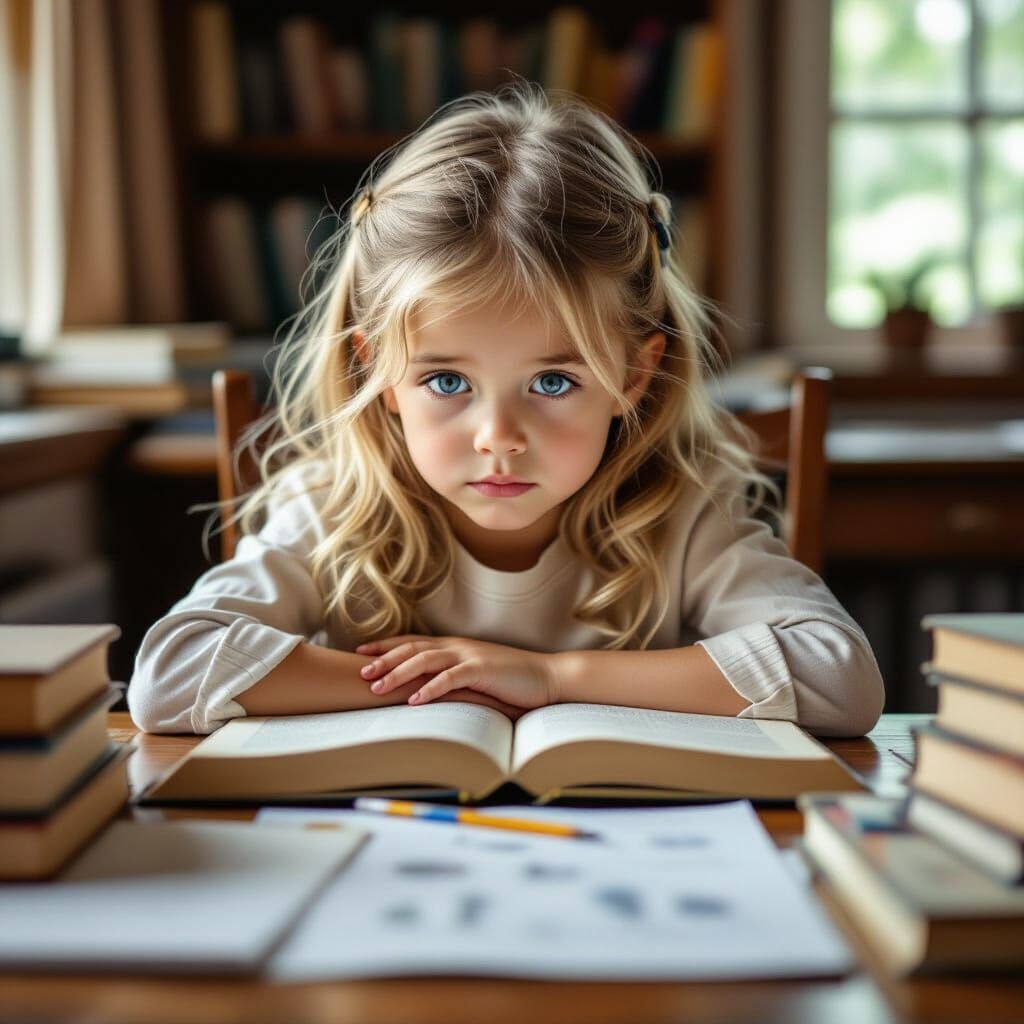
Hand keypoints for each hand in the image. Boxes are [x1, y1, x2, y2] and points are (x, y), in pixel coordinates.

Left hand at [356, 635, 557, 709]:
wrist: (546, 677)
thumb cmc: (511, 681)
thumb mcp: (476, 676)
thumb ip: (452, 678)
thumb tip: (423, 689)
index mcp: (455, 646)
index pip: (413, 642)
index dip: (386, 645)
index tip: (360, 652)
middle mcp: (458, 646)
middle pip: (412, 648)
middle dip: (383, 659)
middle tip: (359, 671)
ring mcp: (470, 656)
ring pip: (425, 660)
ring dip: (398, 673)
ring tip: (377, 686)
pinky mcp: (482, 670)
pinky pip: (450, 678)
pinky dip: (429, 689)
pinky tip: (413, 700)